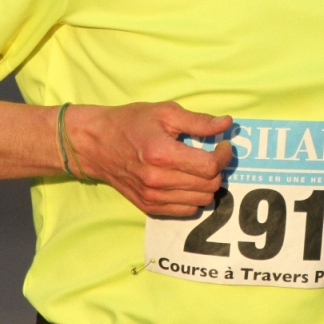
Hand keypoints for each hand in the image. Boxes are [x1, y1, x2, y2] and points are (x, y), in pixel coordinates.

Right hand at [66, 102, 232, 217]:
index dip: (223, 155)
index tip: (222, 145)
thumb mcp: (165, 112)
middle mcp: (157, 180)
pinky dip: (193, 196)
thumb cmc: (131, 123)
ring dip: (207, 184)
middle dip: (217, 169)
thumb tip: (227, 124)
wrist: (96, 145)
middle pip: (209, 185)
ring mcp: (153, 197)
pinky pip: (186, 210)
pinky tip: (186, 180)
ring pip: (201, 201)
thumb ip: (198, 121)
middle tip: (211, 154)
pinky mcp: (149, 207)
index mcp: (161, 154)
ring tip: (199, 167)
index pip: (209, 166)